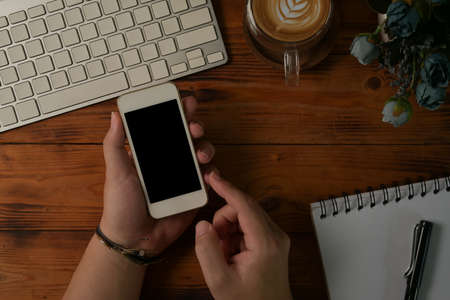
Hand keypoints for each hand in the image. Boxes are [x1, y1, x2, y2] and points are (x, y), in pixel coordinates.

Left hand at [100, 96, 214, 255]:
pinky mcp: (194, 194)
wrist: (134, 239)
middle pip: (189, 136)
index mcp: (152, 153)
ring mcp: (184, 177)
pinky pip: (209, 179)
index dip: (178, 112)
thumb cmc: (120, 205)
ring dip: (206, 147)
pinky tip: (208, 172)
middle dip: (196, 126)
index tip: (185, 103)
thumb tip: (115, 115)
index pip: (167, 126)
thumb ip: (115, 144)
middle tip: (194, 127)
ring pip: (202, 154)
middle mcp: (170, 161)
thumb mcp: (115, 172)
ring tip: (201, 152)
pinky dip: (213, 172)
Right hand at [195, 170, 292, 299]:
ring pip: (245, 216)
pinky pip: (249, 226)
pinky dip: (235, 236)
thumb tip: (203, 225)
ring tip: (224, 254)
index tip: (213, 178)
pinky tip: (232, 254)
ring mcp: (276, 238)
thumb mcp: (220, 281)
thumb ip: (207, 251)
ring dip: (228, 230)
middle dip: (223, 220)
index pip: (244, 204)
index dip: (226, 188)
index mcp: (265, 242)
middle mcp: (275, 235)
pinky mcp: (272, 241)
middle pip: (244, 208)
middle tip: (214, 242)